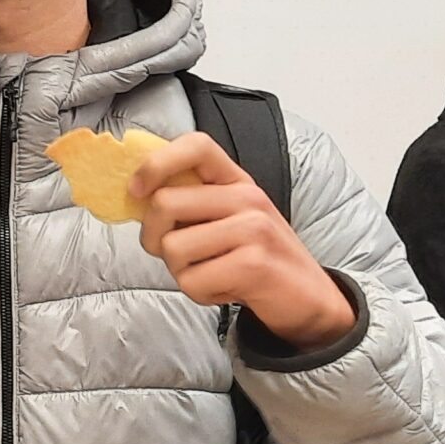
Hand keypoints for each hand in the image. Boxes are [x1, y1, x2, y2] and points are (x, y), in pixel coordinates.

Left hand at [130, 134, 356, 349]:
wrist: (307, 298)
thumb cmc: (256, 257)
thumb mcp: (229, 218)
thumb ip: (191, 202)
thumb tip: (136, 195)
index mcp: (236, 180)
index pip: (195, 145)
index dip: (155, 163)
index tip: (136, 191)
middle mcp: (247, 197)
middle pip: (164, 203)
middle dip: (154, 238)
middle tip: (178, 255)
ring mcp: (253, 229)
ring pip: (173, 248)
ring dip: (181, 271)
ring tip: (211, 272)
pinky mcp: (254, 265)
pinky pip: (192, 281)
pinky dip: (200, 293)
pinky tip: (224, 289)